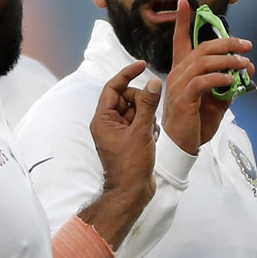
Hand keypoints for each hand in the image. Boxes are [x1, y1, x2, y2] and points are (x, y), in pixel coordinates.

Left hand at [90, 61, 161, 207]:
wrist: (131, 193)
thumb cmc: (131, 165)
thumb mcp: (141, 132)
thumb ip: (148, 105)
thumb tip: (153, 82)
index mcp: (102, 119)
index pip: (113, 87)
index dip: (127, 74)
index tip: (142, 64)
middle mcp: (107, 123)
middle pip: (127, 98)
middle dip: (142, 103)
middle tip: (150, 117)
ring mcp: (118, 132)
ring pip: (136, 110)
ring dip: (147, 116)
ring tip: (151, 133)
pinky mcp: (128, 139)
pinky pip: (140, 122)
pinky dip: (149, 126)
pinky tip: (152, 139)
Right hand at [162, 0, 254, 153]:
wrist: (181, 144)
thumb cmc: (196, 121)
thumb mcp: (216, 100)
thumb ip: (228, 83)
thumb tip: (246, 69)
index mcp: (183, 70)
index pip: (180, 40)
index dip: (181, 20)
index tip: (183, 2)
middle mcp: (178, 73)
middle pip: (202, 47)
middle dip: (227, 42)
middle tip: (247, 46)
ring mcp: (179, 84)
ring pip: (204, 61)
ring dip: (228, 60)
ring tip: (245, 64)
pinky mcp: (184, 97)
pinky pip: (203, 81)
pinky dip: (220, 78)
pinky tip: (233, 81)